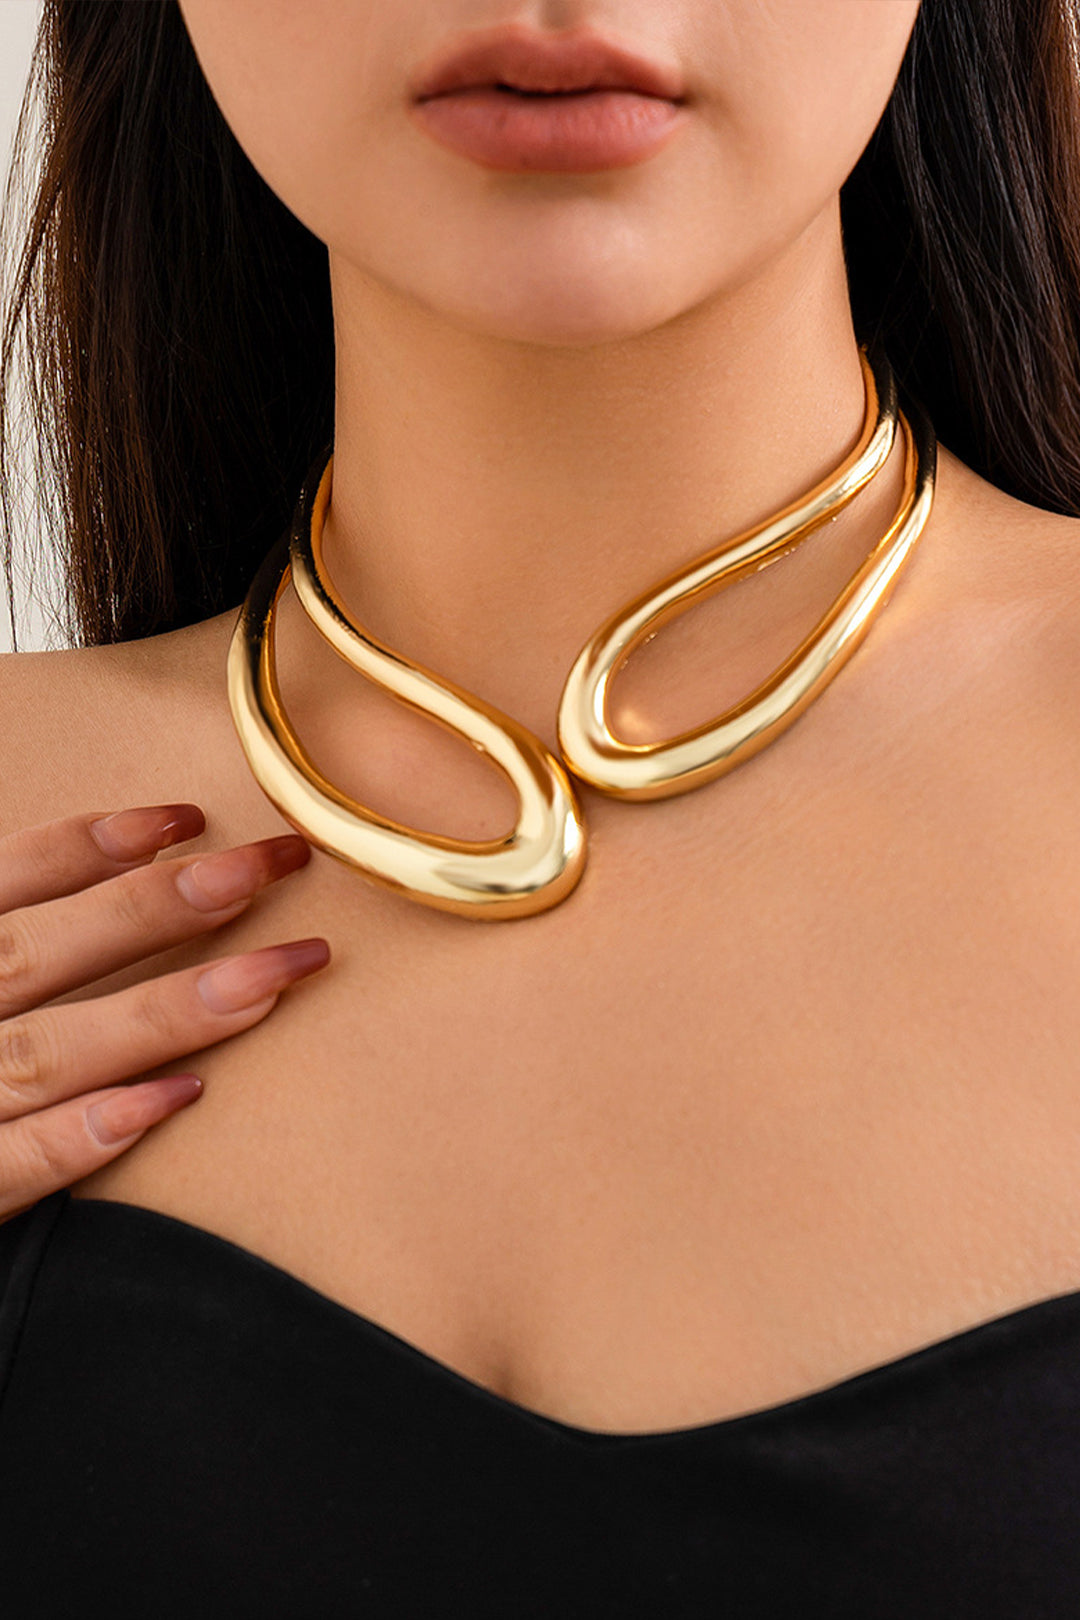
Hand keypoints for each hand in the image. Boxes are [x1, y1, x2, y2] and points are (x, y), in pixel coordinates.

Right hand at [0, 803, 329, 1221]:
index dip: (87, 846)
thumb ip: (6, 946)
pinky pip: (9, 1169)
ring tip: (269, 978)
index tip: (185, 818)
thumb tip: (83, 885)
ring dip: (160, 1013)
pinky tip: (173, 1100)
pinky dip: (85, 1136)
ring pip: (43, 1053)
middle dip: (158, 906)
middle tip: (270, 866)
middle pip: (35, 954)